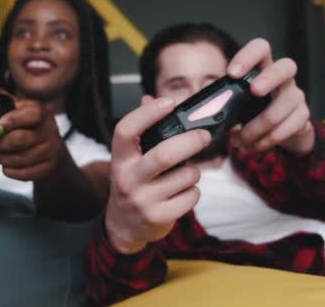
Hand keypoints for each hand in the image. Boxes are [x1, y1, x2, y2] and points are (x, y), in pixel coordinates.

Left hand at [0, 67, 63, 180]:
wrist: (48, 149)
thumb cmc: (23, 124)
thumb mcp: (7, 106)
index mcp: (38, 110)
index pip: (29, 115)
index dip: (9, 122)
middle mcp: (49, 129)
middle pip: (19, 140)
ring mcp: (51, 149)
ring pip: (18, 159)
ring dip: (1, 157)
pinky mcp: (48, 167)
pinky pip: (22, 173)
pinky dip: (10, 170)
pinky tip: (9, 163)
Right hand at [104, 95, 210, 253]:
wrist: (124, 226)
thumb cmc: (133, 184)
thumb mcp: (130, 159)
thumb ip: (141, 130)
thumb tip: (151, 98)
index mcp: (120, 159)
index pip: (126, 131)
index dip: (147, 114)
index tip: (168, 103)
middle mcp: (128, 179)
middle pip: (164, 154)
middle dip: (190, 141)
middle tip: (204, 136)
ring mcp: (143, 200)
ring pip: (185, 176)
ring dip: (194, 172)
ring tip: (186, 174)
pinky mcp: (159, 217)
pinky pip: (191, 196)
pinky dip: (194, 191)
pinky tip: (183, 193)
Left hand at [227, 38, 314, 155]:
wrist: (281, 130)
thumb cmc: (252, 110)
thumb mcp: (237, 102)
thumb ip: (224, 101)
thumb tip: (199, 113)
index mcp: (263, 68)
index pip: (261, 48)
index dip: (248, 56)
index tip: (232, 73)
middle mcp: (283, 78)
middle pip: (286, 66)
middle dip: (269, 78)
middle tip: (254, 91)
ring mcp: (296, 95)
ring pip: (284, 104)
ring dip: (259, 125)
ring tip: (240, 140)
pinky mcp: (302, 115)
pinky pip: (290, 126)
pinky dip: (267, 140)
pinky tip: (253, 146)